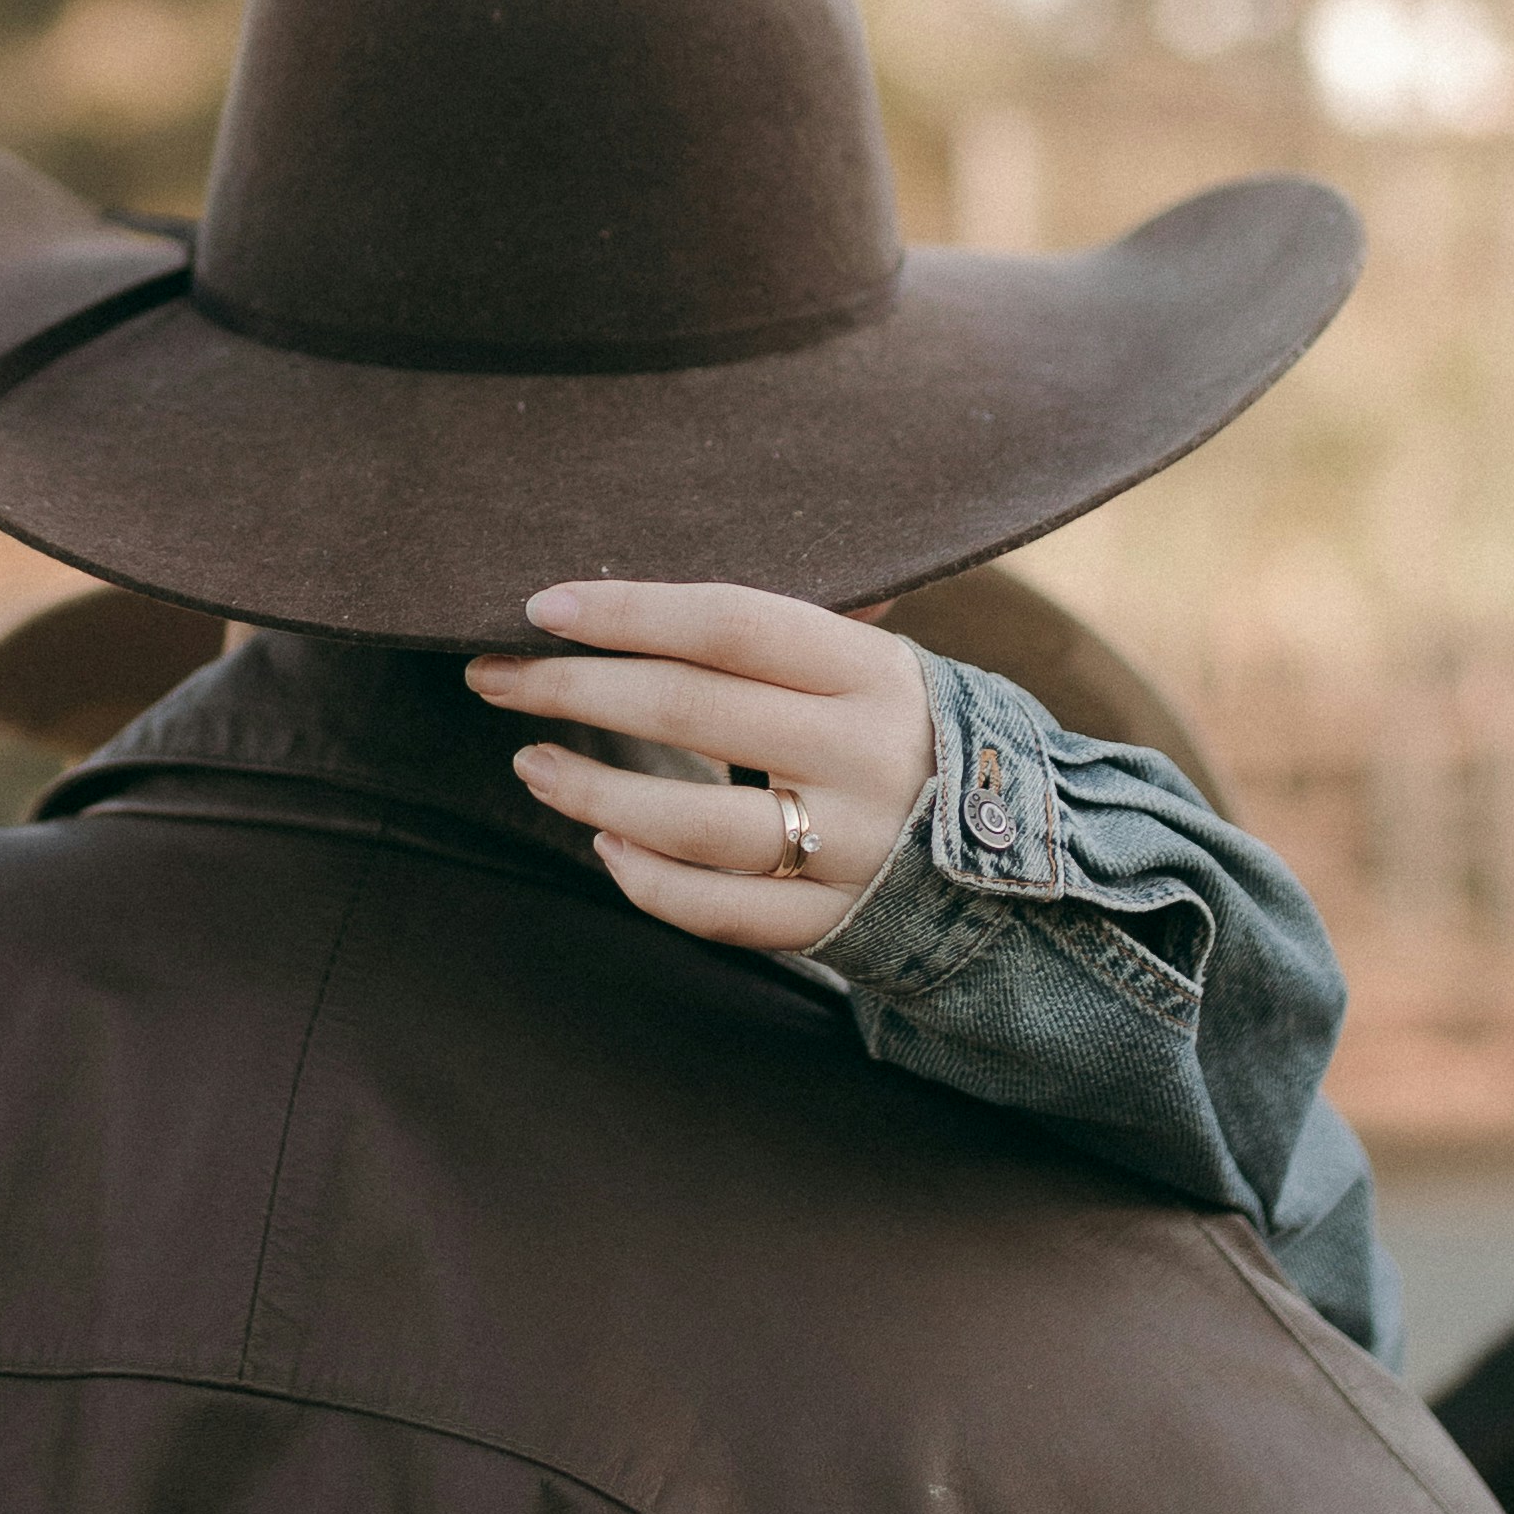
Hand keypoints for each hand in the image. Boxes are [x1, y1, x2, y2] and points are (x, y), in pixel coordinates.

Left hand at [466, 583, 929, 954]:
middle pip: (689, 710)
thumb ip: (786, 635)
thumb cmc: (910, 735)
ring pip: (690, 822)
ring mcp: (849, 848)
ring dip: (589, 790)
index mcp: (870, 671)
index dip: (629, 611)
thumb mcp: (879, 667)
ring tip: (529, 764)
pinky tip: (605, 847)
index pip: (729, 624)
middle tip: (491, 676)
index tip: (542, 606)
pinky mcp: (834, 924)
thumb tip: (642, 589)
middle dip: (572, 689)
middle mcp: (862, 755)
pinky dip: (648, 882)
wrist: (1022, 858)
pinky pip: (718, 911)